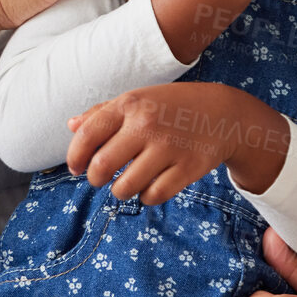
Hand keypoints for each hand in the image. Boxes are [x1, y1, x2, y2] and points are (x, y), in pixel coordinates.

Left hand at [65, 83, 287, 204]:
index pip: (87, 135)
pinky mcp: (188, 169)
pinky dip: (146, 197)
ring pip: (125, 187)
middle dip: (95, 179)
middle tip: (100, 179)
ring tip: (126, 184)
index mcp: (130, 104)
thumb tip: (71, 126)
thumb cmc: (172, 107)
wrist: (224, 114)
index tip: (77, 168)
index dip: (75, 157)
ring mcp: (169, 147)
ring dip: (120, 191)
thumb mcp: (139, 99)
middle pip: (102, 166)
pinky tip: (149, 187)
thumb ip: (103, 112)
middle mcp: (147, 124)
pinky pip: (153, 196)